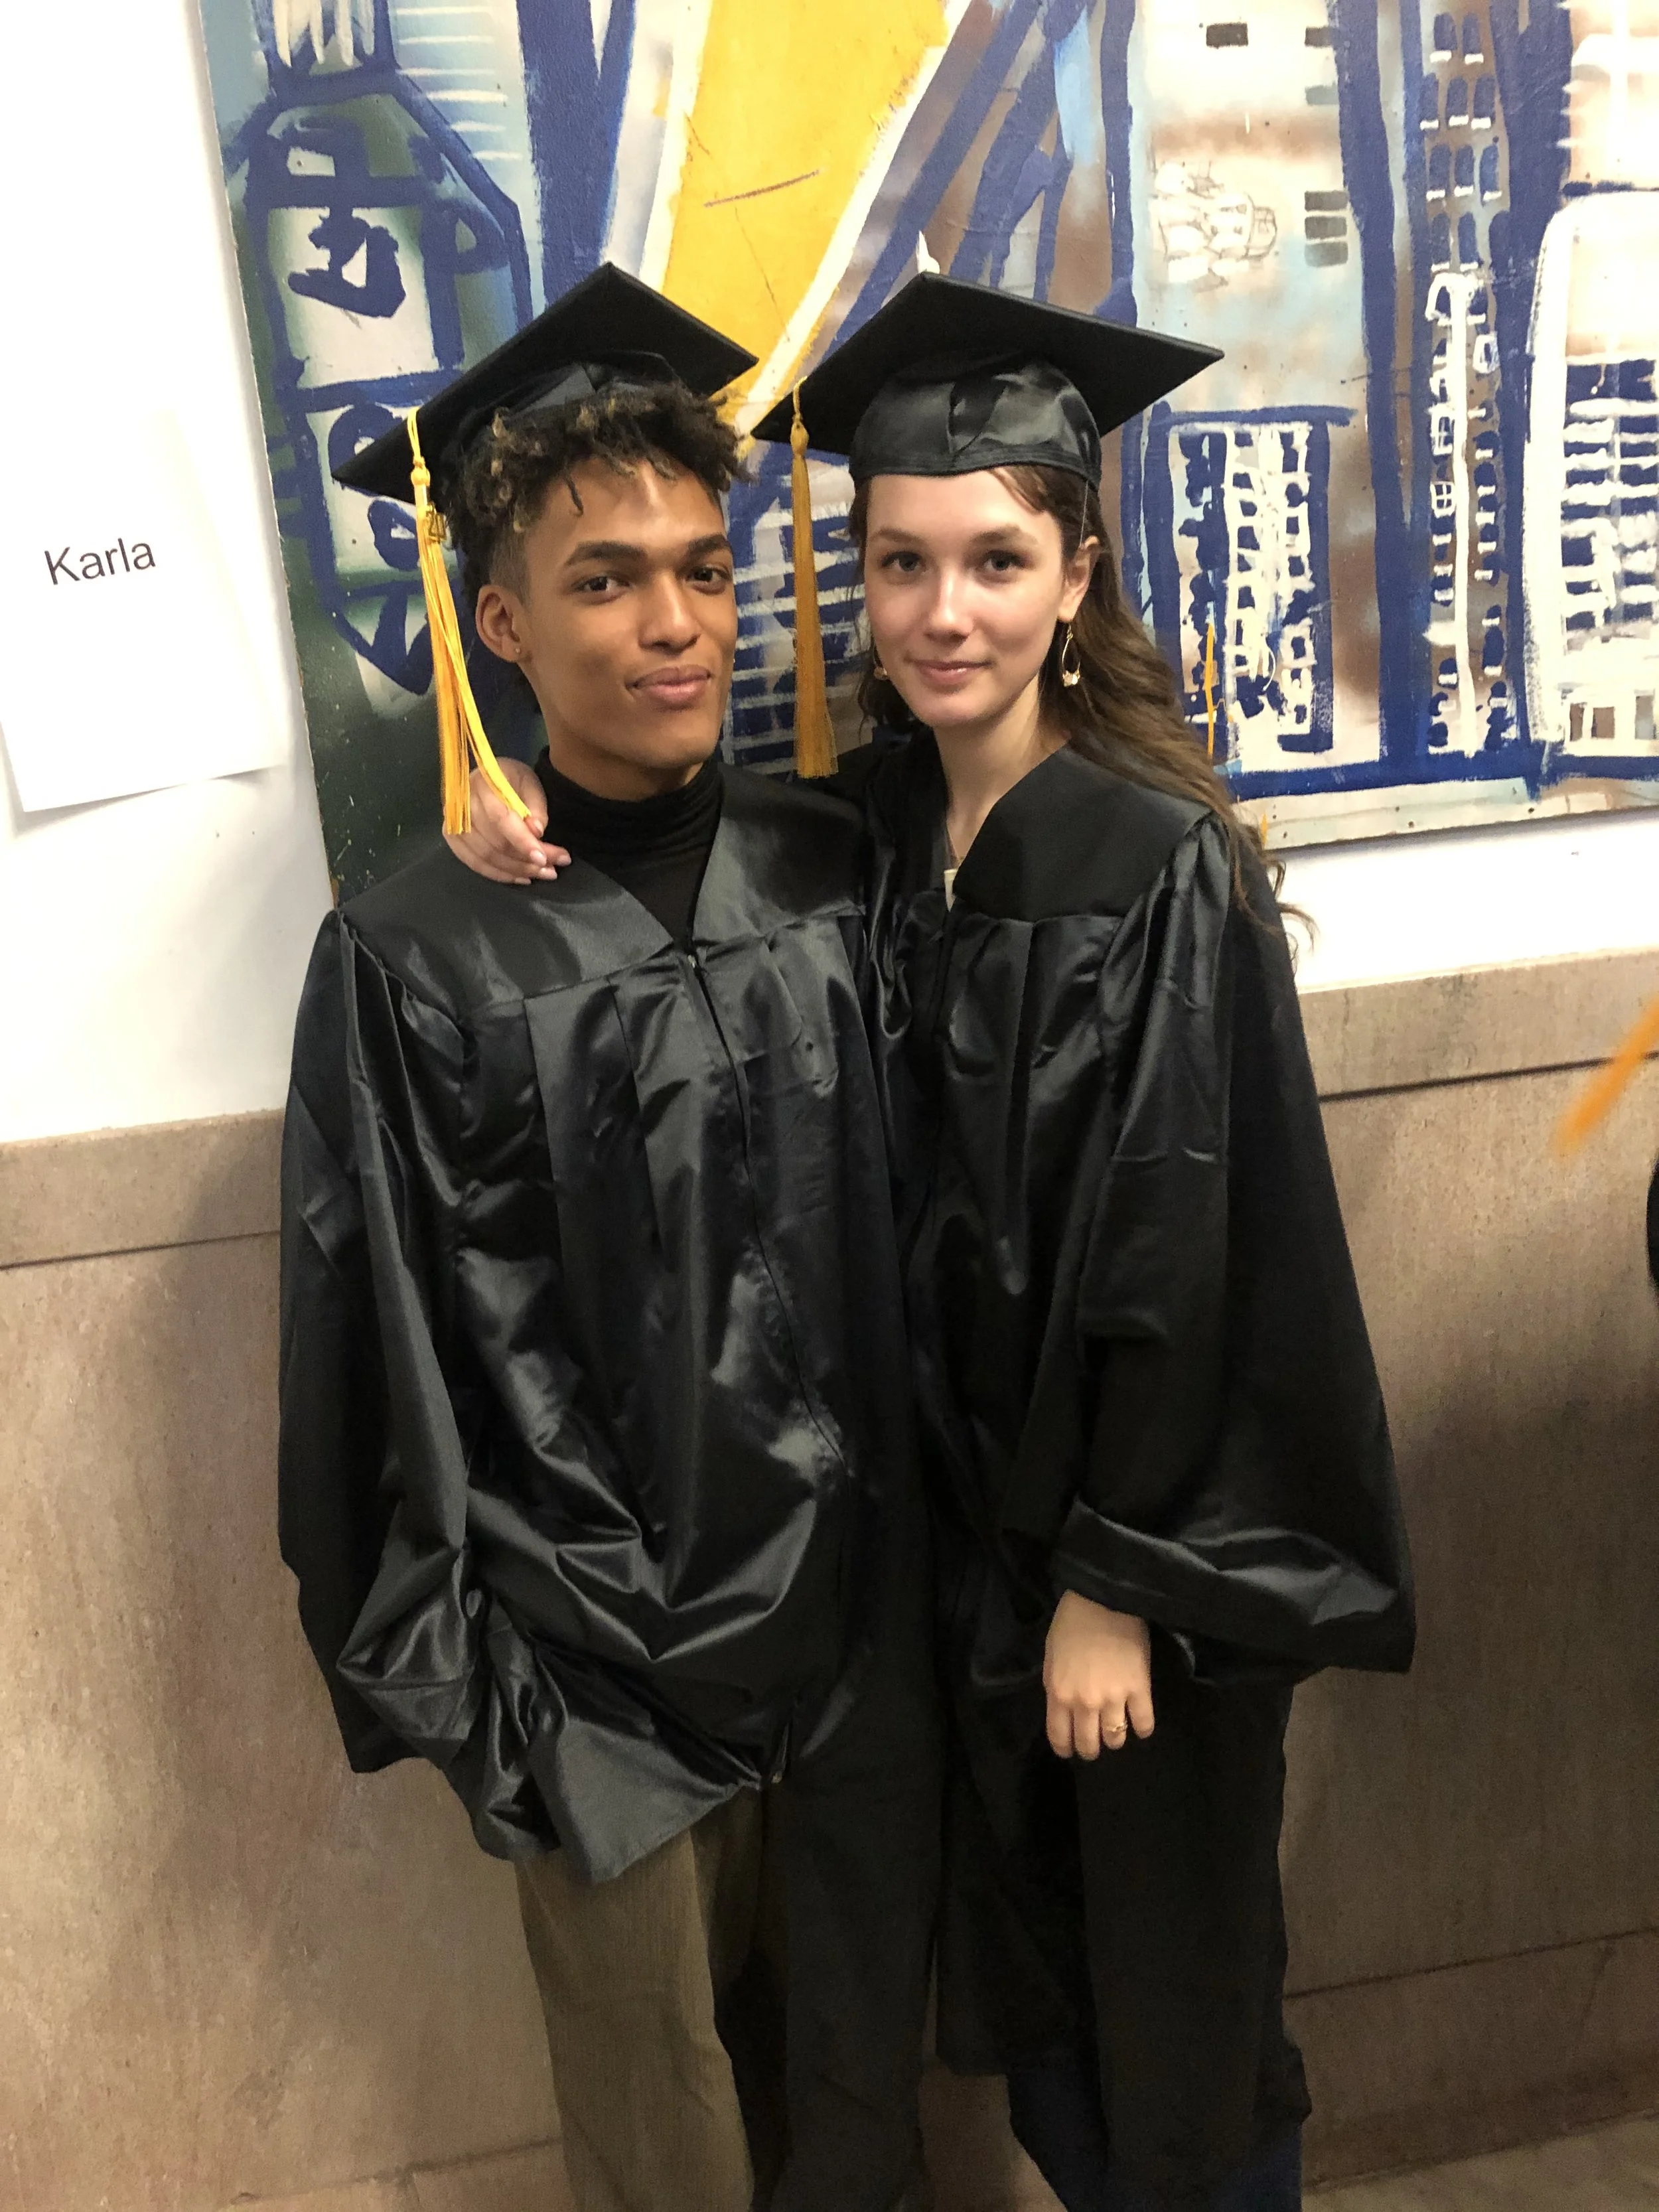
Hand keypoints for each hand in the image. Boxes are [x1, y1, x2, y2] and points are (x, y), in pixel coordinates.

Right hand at [444, 758, 567, 883]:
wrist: (489, 776)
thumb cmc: (513, 779)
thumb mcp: (530, 784)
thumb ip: (536, 807)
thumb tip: (536, 832)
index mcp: (483, 783)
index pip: (500, 818)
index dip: (522, 841)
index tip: (543, 858)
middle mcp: (462, 803)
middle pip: (494, 842)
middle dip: (525, 861)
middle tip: (552, 869)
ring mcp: (452, 823)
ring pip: (486, 857)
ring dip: (516, 871)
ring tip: (543, 874)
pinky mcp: (452, 838)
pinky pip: (474, 863)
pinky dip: (499, 874)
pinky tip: (521, 877)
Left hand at [1043, 1591, 1154, 1759]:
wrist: (1103, 1599)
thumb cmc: (1071, 1623)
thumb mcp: (1051, 1657)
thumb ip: (1056, 1687)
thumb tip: (1063, 1709)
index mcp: (1059, 1694)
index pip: (1060, 1737)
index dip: (1066, 1749)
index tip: (1071, 1750)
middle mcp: (1085, 1703)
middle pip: (1089, 1744)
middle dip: (1091, 1750)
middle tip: (1095, 1744)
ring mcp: (1114, 1698)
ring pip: (1116, 1738)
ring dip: (1115, 1739)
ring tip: (1116, 1731)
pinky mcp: (1140, 1689)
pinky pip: (1144, 1723)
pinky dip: (1142, 1729)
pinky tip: (1139, 1726)